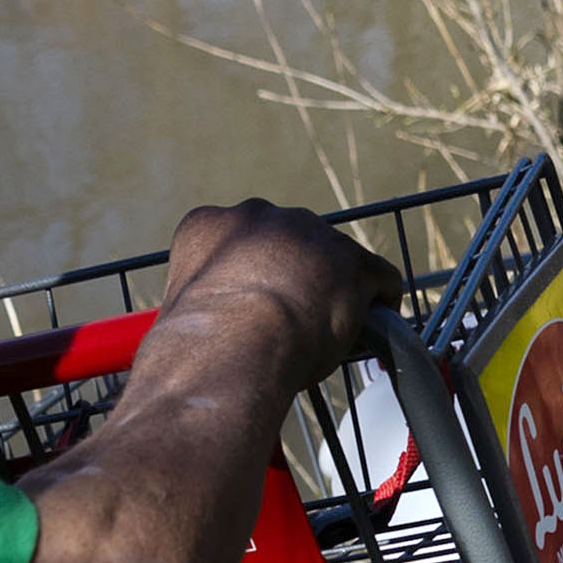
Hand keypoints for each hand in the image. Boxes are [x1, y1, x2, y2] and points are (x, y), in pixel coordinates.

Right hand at [161, 199, 398, 372]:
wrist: (231, 346)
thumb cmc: (198, 345)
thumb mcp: (183, 308)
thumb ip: (207, 296)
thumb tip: (214, 325)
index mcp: (209, 225)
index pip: (236, 242)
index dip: (249, 276)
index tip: (253, 306)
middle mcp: (258, 216)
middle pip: (288, 243)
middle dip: (293, 276)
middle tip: (291, 320)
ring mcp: (308, 233)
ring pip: (331, 257)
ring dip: (334, 288)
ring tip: (330, 330)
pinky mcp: (350, 260)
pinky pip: (377, 275)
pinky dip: (380, 300)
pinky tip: (375, 329)